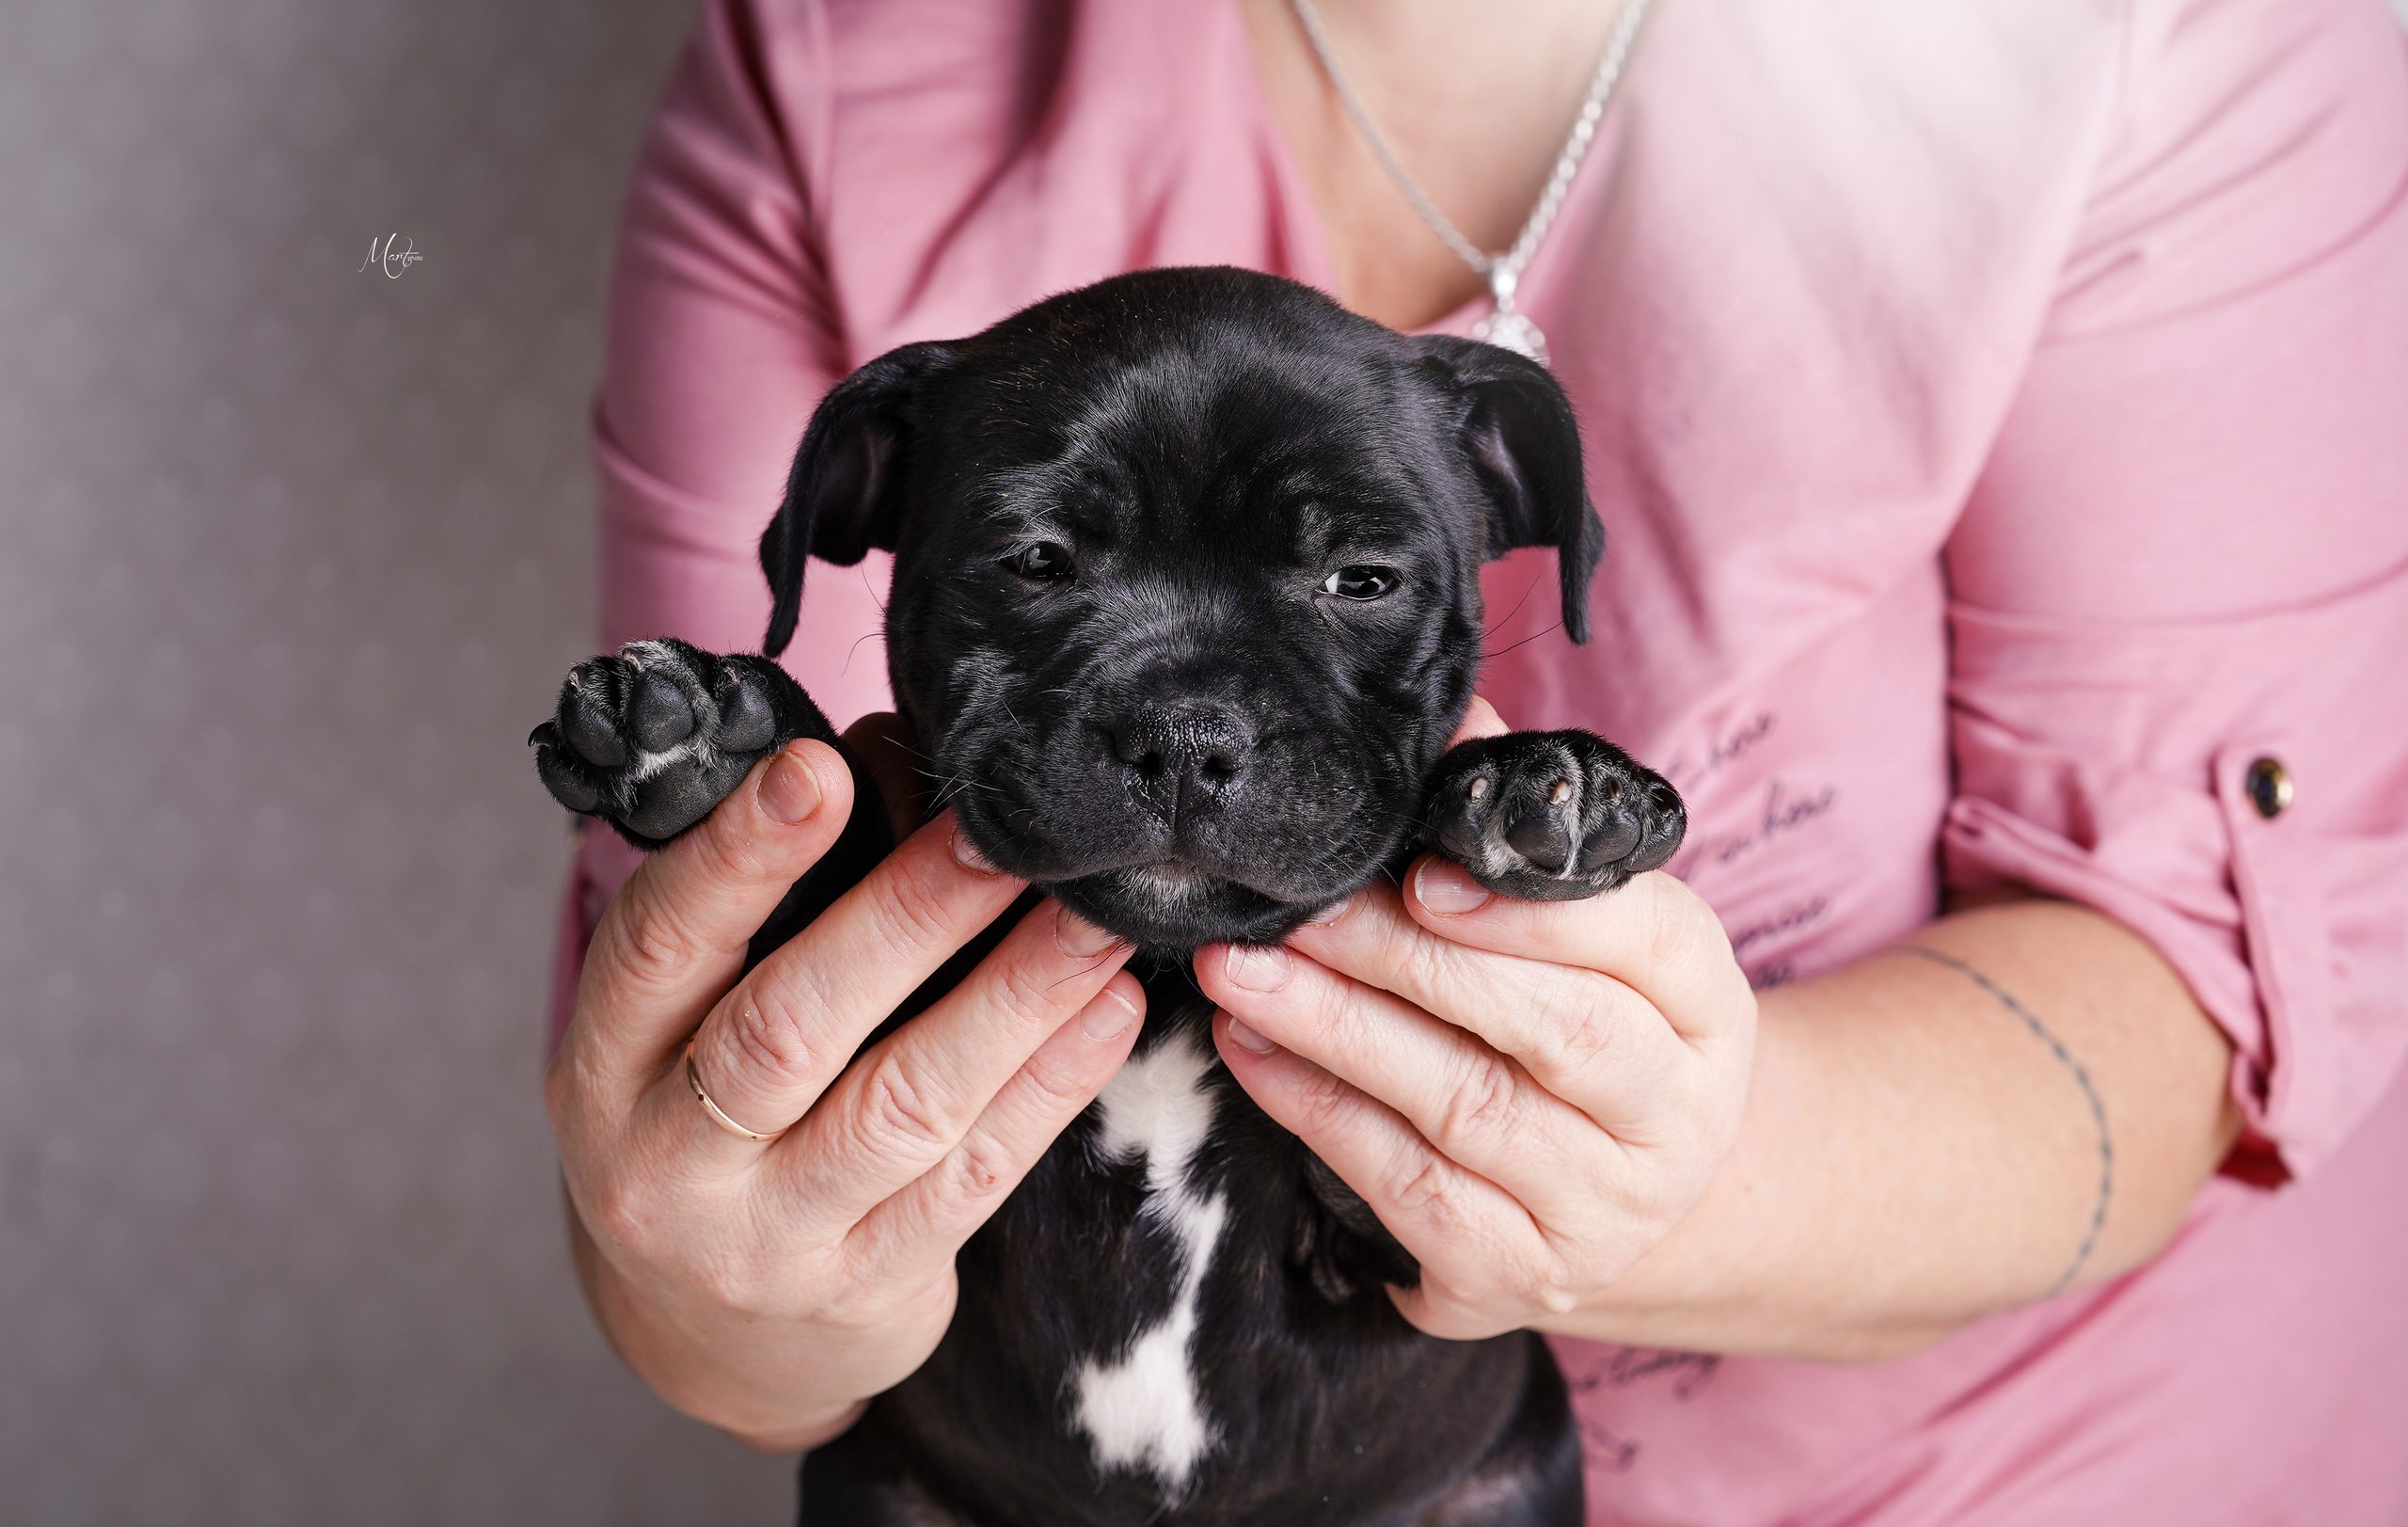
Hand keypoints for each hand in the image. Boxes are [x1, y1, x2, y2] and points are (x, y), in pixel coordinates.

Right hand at [547, 727, 1143, 1447]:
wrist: (715, 1332)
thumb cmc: (709, 1123)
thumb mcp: (682, 1026)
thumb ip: (757, 916)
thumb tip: (884, 757)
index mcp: (604, 1067)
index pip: (656, 946)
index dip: (736, 857)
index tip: (819, 769)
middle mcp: (667, 1160)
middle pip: (789, 1027)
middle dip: (909, 916)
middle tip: (1004, 834)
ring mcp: (769, 1238)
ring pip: (904, 1104)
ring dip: (1014, 996)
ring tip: (1093, 916)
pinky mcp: (869, 1286)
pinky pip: (975, 1173)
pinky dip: (1050, 1083)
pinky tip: (1108, 1008)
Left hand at [1196, 701, 1755, 1339]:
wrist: (1624, 1194)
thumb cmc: (1587, 1024)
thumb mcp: (1591, 933)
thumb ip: (1519, 832)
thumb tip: (1453, 711)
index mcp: (1711, 1006)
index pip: (1644, 940)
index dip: (1528, 911)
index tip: (1420, 873)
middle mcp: (1675, 1114)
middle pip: (1547, 1026)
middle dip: (1398, 959)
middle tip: (1292, 911)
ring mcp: (1603, 1207)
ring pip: (1464, 1107)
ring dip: (1335, 1031)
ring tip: (1243, 972)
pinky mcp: (1519, 1275)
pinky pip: (1406, 1188)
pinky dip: (1318, 1113)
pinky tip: (1254, 1053)